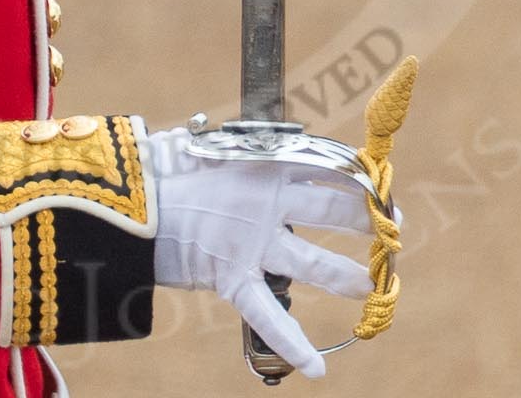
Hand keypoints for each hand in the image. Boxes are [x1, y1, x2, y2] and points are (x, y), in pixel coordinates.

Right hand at [144, 126, 377, 377]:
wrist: (127, 198)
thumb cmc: (168, 168)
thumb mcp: (216, 149)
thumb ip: (253, 156)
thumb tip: (285, 153)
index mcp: (266, 163)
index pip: (327, 166)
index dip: (359, 177)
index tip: (380, 185)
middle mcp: (266, 201)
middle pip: (331, 208)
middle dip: (366, 221)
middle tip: (393, 230)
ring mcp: (251, 242)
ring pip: (312, 261)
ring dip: (346, 275)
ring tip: (372, 287)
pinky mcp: (231, 277)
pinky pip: (267, 316)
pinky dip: (292, 344)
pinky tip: (317, 370)